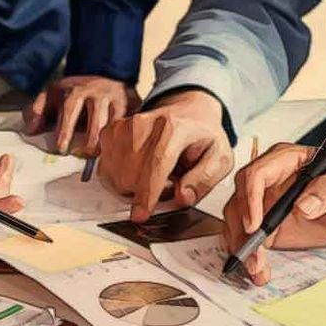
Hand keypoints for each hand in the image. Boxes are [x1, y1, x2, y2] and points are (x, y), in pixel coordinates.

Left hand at [23, 75, 138, 155]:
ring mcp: (116, 99)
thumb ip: (37, 110)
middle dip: (88, 142)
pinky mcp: (131, 104)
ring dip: (106, 142)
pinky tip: (115, 146)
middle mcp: (98, 93)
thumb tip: (31, 129)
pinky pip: (129, 124)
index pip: (70, 111)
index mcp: (76, 91)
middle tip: (81, 155)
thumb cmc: (76, 91)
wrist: (104, 73)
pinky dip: (123, 136)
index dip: (65, 132)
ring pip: (114, 124)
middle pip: (96, 121)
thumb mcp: (52, 94)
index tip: (61, 148)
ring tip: (97, 155)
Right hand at [94, 90, 232, 221]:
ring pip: (117, 177)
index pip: (156, 163)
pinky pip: (106, 171)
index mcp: (174, 128)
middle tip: (170, 181)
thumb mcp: (219, 157)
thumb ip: (204, 179)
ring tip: (155, 173)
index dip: (147, 193)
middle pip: (132, 176)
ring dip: (134, 186)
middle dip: (148, 191)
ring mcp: (123, 128)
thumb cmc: (201, 135)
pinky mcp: (110, 133)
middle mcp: (144, 124)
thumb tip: (182, 197)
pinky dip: (121, 177)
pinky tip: (138, 168)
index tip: (141, 214)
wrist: (186, 112)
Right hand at [217, 133, 325, 285]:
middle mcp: (269, 179)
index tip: (255, 225)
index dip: (251, 199)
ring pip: (237, 222)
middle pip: (239, 200)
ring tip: (257, 270)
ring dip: (241, 247)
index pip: (257, 174)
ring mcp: (264, 202)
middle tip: (254, 257)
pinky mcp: (265, 225)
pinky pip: (246, 238)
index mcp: (286, 160)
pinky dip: (247, 255)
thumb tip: (303, 205)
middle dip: (242, 231)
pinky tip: (257, 271)